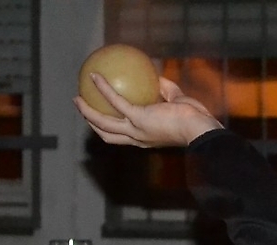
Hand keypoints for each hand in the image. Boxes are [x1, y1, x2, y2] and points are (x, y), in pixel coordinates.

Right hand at [73, 75, 220, 147]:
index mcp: (146, 137)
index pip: (123, 136)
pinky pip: (115, 101)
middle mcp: (138, 138)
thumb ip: (167, 91)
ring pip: (103, 124)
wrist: (200, 128)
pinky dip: (103, 88)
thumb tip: (157, 78)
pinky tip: (94, 75)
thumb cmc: (196, 118)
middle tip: (82, 108)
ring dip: (87, 111)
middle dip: (92, 123)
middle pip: (107, 135)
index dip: (111, 127)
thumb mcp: (179, 102)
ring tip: (77, 97)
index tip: (103, 115)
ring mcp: (136, 130)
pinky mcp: (138, 118)